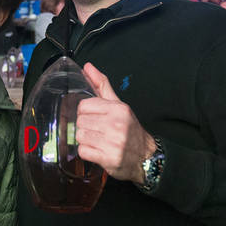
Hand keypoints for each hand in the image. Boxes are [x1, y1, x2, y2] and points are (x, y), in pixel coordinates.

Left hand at [75, 63, 155, 184]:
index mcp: (118, 109)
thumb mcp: (118, 104)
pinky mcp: (109, 158)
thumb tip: (87, 66)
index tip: (93, 117)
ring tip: (97, 140)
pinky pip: (83, 151)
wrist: (145, 155)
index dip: (85, 112)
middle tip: (96, 130)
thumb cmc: (129, 128)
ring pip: (80, 136)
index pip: (83, 106)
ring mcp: (113, 142)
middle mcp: (116, 124)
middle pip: (80, 121)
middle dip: (85, 126)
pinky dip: (87, 152)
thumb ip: (101, 84)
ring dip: (85, 140)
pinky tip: (97, 150)